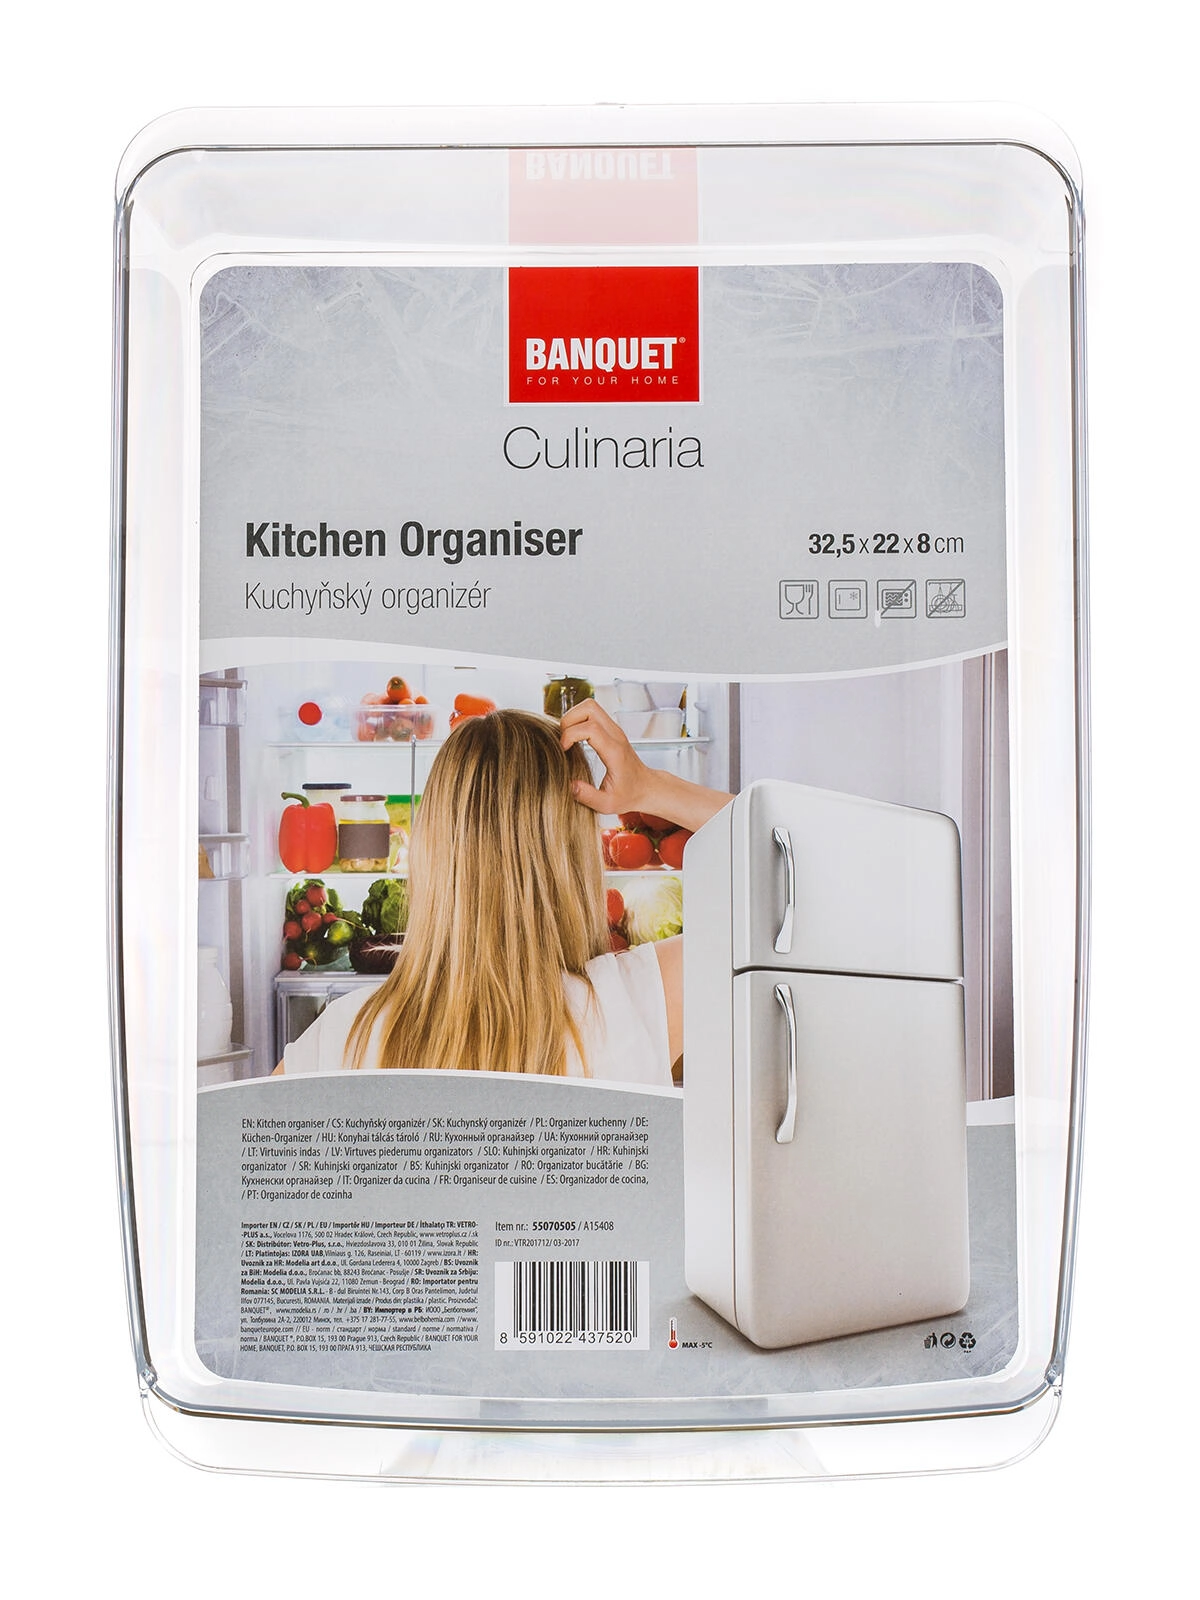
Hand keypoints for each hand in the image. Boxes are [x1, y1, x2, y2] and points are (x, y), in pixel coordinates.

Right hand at [559, 699, 650, 815]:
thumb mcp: (607, 804)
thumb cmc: (628, 795)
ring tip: (567, 737)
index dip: (570, 735)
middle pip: (589, 707)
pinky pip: (591, 713)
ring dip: (572, 717)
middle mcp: (615, 735)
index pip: (590, 728)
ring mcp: (614, 729)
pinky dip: (578, 719)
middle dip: (568, 719)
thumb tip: (570, 785)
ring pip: (589, 705)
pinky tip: (574, 738)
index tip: (564, 750)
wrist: (646, 787)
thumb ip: (588, 796)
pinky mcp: (611, 729)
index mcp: (614, 751)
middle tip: (563, 739)